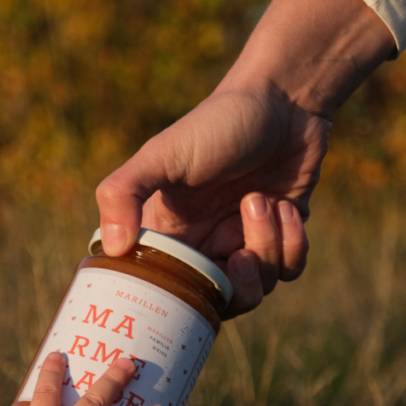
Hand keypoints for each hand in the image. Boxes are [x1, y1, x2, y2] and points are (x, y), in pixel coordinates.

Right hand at [96, 87, 319, 317]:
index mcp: (167, 235)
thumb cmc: (217, 123)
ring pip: (258, 289)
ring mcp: (242, 242)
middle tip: (240, 255)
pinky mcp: (280, 236)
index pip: (162, 292)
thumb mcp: (161, 154)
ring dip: (267, 247)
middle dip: (236, 287)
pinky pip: (288, 270)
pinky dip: (292, 244)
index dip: (175, 306)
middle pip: (216, 303)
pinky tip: (285, 206)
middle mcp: (204, 245)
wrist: (285, 99)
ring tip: (260, 201)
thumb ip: (123, 193)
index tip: (189, 299)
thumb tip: (113, 248)